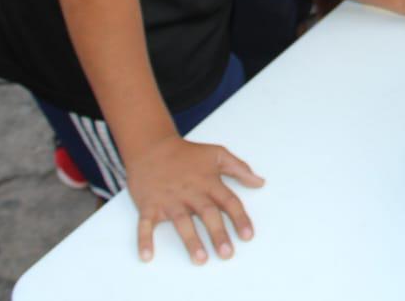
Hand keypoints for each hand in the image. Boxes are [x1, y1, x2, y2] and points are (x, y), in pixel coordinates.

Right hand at [125, 134, 262, 263]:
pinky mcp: (149, 205)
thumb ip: (240, 168)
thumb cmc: (187, 153)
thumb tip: (260, 182)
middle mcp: (190, 192)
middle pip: (207, 214)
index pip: (228, 201)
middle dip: (218, 233)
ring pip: (181, 221)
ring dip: (191, 240)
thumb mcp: (217, 154)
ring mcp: (169, 199)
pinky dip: (144, 239)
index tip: (248, 236)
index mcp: (208, 182)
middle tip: (227, 253)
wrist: (152, 147)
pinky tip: (147, 256)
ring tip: (200, 258)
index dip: (239, 218)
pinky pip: (145, 224)